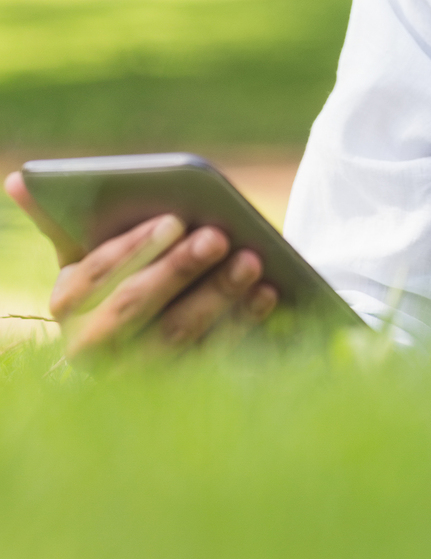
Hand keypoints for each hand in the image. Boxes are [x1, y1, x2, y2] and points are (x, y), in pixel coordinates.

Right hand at [4, 171, 277, 358]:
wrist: (133, 340)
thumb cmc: (114, 274)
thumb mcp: (84, 248)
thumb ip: (60, 215)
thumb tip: (18, 178)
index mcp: (67, 302)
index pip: (97, 272)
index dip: (136, 246)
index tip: (175, 218)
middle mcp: (89, 345)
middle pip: (135, 306)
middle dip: (179, 269)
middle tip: (219, 235)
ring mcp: (132, 374)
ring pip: (175, 336)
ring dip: (217, 297)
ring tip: (253, 259)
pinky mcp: (174, 389)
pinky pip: (210, 359)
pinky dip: (240, 325)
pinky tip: (268, 294)